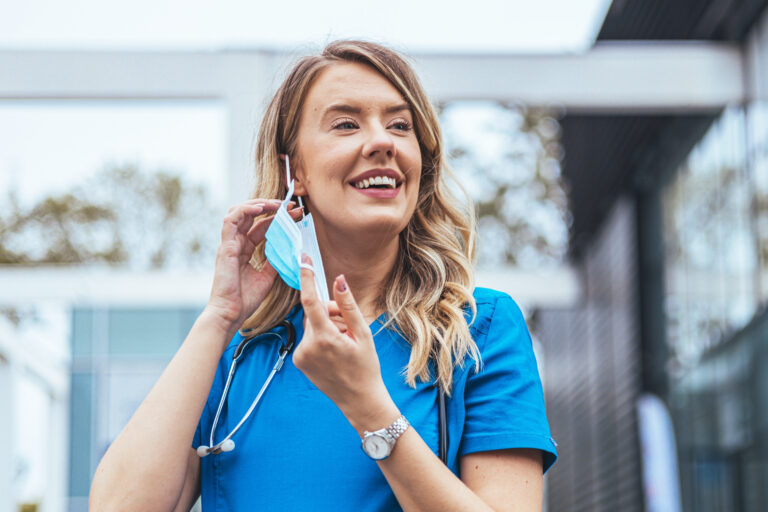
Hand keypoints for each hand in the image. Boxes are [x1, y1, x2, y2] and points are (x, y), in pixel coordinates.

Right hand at [205, 199, 302, 331]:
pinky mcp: (225, 246)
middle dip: (272, 208)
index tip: (296, 215)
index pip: (261, 226)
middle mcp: (236, 243)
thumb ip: (274, 261)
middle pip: (252, 216)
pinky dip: (246, 210)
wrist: (231, 314)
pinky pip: (231, 220)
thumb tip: (289, 251)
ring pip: (239, 212)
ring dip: (259, 204)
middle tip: (291, 206)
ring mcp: (229, 243)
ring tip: (277, 204)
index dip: (278, 218)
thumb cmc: (244, 299)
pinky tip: (261, 208)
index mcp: (244, 250)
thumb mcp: (266, 277)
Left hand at [293, 255, 398, 433]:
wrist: (359, 400)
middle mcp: (307, 346)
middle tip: (348, 326)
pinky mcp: (298, 361)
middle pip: (314, 313)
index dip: (306, 277)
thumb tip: (338, 279)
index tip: (303, 259)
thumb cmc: (366, 367)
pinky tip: (334, 352)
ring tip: (343, 343)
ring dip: (325, 326)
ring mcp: (301, 355)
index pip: (310, 300)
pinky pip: (308, 338)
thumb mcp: (363, 334)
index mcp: (324, 338)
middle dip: (330, 312)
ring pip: (311, 325)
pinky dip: (320, 338)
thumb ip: (348, 305)